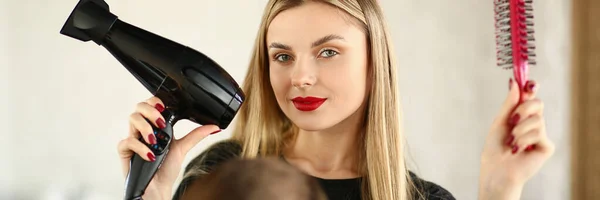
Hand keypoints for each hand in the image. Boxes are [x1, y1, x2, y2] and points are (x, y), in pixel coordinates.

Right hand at [117, 96, 220, 199]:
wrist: (158, 188)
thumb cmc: (167, 168)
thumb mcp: (183, 148)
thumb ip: (196, 135)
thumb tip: (214, 127)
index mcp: (155, 126)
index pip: (151, 104)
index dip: (155, 101)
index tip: (164, 107)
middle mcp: (143, 129)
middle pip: (138, 107)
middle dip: (150, 111)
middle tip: (160, 123)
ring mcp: (133, 138)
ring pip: (131, 119)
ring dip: (145, 127)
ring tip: (155, 140)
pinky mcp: (125, 150)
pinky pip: (127, 141)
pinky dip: (140, 147)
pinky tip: (149, 156)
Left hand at [478, 79, 554, 199]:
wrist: (496, 168)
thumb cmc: (495, 147)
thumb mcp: (500, 121)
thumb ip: (510, 104)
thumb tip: (514, 83)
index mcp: (521, 116)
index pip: (531, 97)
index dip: (531, 88)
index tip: (529, 83)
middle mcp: (533, 123)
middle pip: (538, 103)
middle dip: (524, 108)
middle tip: (512, 119)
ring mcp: (541, 134)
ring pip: (538, 119)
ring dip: (519, 129)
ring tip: (511, 141)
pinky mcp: (546, 146)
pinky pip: (539, 133)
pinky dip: (524, 139)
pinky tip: (518, 149)